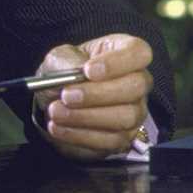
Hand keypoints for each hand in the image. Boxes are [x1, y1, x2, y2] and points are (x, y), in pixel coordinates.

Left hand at [32, 33, 151, 161]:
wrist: (53, 98)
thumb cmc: (64, 70)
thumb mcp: (60, 57)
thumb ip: (69, 62)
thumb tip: (78, 72)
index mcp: (125, 52)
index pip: (138, 52)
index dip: (117, 62)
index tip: (88, 71)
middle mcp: (137, 82)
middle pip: (135, 87)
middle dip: (98, 94)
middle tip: (67, 96)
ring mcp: (135, 111)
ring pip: (125, 117)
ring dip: (86, 117)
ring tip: (56, 111)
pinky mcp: (123, 137)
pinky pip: (110, 141)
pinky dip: (80, 135)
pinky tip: (58, 127)